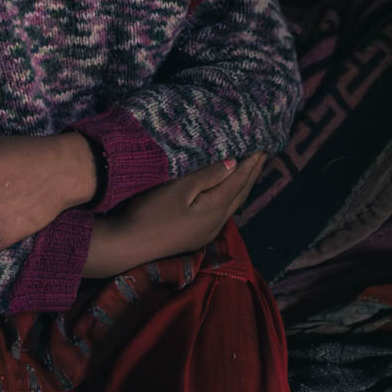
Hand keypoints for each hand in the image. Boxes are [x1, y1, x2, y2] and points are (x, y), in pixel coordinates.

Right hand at [83, 152, 264, 277]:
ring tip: (250, 169)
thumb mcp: (179, 189)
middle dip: (252, 173)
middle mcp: (217, 223)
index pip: (239, 181)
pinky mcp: (196, 236)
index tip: (263, 145)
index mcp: (215, 209)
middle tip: (263, 154)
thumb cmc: (151, 213)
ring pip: (233, 204)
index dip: (251, 163)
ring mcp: (207, 232)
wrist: (128, 245)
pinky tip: (228, 192)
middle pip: (241, 194)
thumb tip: (234, 164)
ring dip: (243, 186)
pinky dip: (230, 196)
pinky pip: (222, 212)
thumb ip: (208, 176)